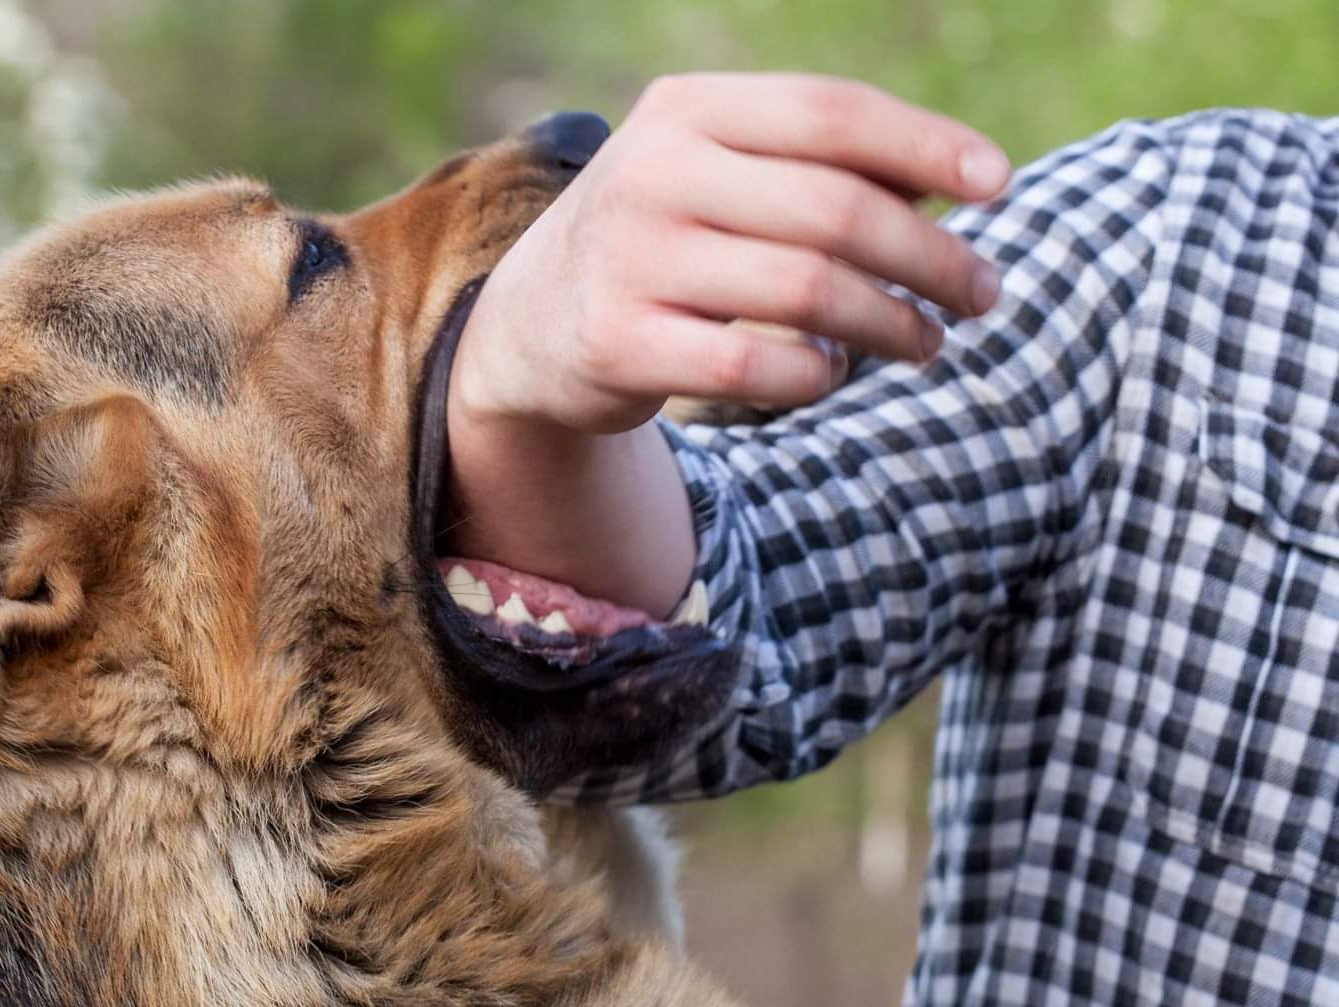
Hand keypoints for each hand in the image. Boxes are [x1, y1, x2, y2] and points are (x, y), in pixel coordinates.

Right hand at [446, 74, 1010, 614]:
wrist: (530, 323)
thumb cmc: (665, 237)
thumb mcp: (720, 174)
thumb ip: (821, 166)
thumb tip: (963, 181)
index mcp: (685, 110)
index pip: (831, 114)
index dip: (928, 145)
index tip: (999, 186)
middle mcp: (650, 174)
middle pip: (835, 211)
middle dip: (930, 257)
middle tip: (982, 294)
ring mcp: (630, 260)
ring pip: (808, 292)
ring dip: (892, 324)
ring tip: (927, 342)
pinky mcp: (619, 343)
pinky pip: (758, 366)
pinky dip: (816, 374)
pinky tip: (831, 371)